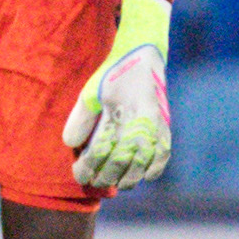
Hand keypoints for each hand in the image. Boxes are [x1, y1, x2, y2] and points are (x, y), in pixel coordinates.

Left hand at [61, 0, 172, 190]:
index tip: (78, 173)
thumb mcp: (91, 92)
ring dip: (125, 179)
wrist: (143, 57)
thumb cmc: (113, 74)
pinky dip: (151, 171)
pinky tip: (140, 175)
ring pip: (141, 168)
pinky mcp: (166, 129)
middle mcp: (141, 125)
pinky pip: (161, 160)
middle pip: (120, 165)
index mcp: (121, 115)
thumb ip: (81, 119)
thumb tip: (71, 145)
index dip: (87, 167)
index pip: (100, 152)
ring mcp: (156, 129)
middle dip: (103, 177)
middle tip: (93, 180)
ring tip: (113, 181)